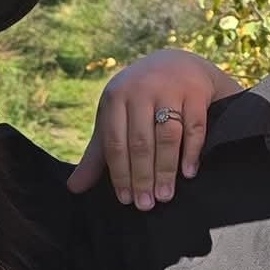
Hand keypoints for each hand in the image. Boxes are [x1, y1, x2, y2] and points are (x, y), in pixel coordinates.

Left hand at [66, 49, 241, 208]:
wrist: (177, 64)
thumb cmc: (139, 100)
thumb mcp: (115, 119)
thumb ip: (99, 154)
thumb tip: (74, 188)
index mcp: (116, 97)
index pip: (115, 143)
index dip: (120, 174)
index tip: (126, 201)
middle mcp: (141, 90)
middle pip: (140, 142)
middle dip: (142, 177)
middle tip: (146, 205)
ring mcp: (170, 89)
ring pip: (167, 136)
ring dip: (166, 169)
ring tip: (165, 196)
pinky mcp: (195, 92)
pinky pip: (194, 127)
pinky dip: (191, 152)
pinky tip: (188, 174)